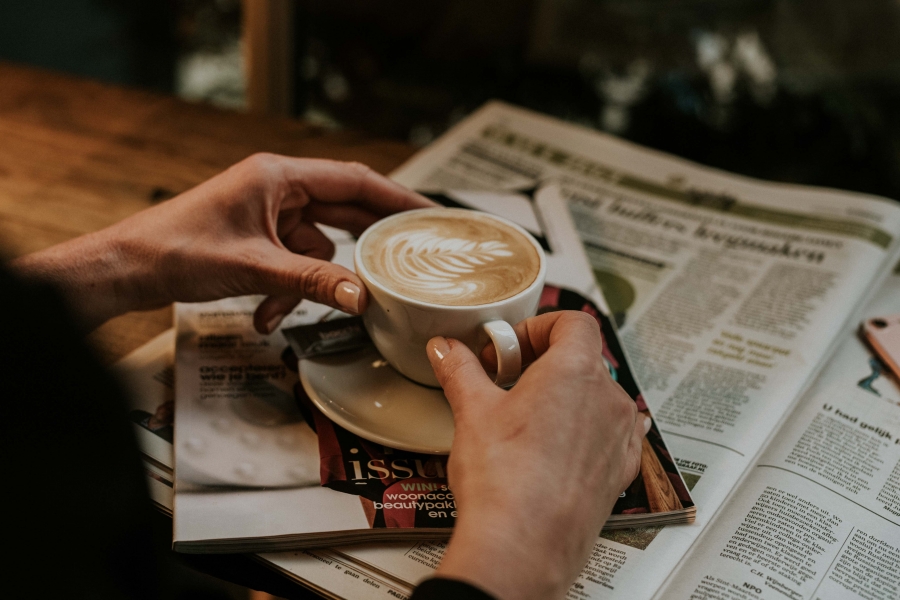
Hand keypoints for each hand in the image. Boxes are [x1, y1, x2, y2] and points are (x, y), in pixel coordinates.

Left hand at [12, 154, 433, 329]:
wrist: (127, 269)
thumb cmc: (175, 249)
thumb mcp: (253, 267)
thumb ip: (312, 281)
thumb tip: (361, 296)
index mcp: (279, 176)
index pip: (356, 180)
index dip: (398, 198)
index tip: (431, 215)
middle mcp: (278, 189)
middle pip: (343, 211)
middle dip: (366, 243)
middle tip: (407, 261)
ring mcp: (268, 215)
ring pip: (317, 247)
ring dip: (312, 282)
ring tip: (290, 308)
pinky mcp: (258, 240)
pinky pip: (293, 265)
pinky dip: (287, 291)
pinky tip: (267, 315)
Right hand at [426, 311, 647, 599]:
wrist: (522, 548)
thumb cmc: (505, 483)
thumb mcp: (472, 411)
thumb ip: (460, 369)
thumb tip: (448, 350)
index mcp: (575, 371)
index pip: (573, 322)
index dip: (538, 326)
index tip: (510, 347)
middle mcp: (607, 399)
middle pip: (584, 358)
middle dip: (545, 362)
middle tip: (509, 380)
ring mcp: (619, 437)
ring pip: (597, 397)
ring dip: (565, 397)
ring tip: (526, 419)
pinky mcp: (619, 472)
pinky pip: (610, 434)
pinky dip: (584, 430)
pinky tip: (554, 447)